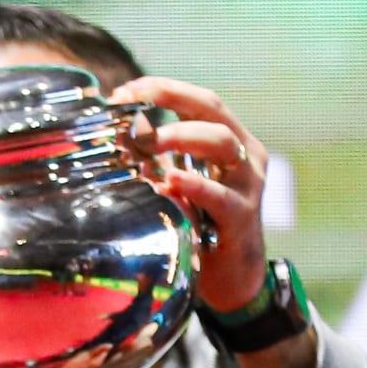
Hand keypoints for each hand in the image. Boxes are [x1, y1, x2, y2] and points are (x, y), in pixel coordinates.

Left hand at [121, 78, 273, 312]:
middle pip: (213, 111)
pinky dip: (194, 185)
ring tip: (148, 141)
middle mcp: (246, 157)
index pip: (202, 101)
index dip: (166, 89)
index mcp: (233, 142)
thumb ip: (159, 159)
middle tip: (134, 104)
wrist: (234, 278)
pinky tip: (170, 179)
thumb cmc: (204, 224)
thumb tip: (118, 133)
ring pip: (222, 144)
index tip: (128, 88)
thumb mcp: (181, 184)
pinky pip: (220, 196)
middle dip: (172, 100)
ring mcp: (248, 186)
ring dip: (182, 135)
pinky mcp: (243, 217)